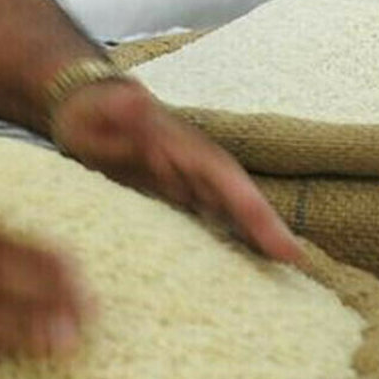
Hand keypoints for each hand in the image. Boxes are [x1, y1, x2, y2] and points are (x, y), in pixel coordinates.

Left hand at [51, 79, 304, 264]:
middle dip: (268, 234)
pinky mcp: (172, 200)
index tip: (289, 249)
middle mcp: (197, 170)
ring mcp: (187, 186)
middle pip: (240, 205)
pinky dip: (223, 244)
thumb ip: (119, 107)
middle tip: (296, 268)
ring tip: (276, 279)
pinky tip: (228, 275)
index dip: (261, 218)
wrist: (81, 110)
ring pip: (228, 217)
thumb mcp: (101, 108)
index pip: (233, 186)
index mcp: (190, 150)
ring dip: (251, 243)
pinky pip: (205, 225)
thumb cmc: (92, 112)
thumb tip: (136, 99)